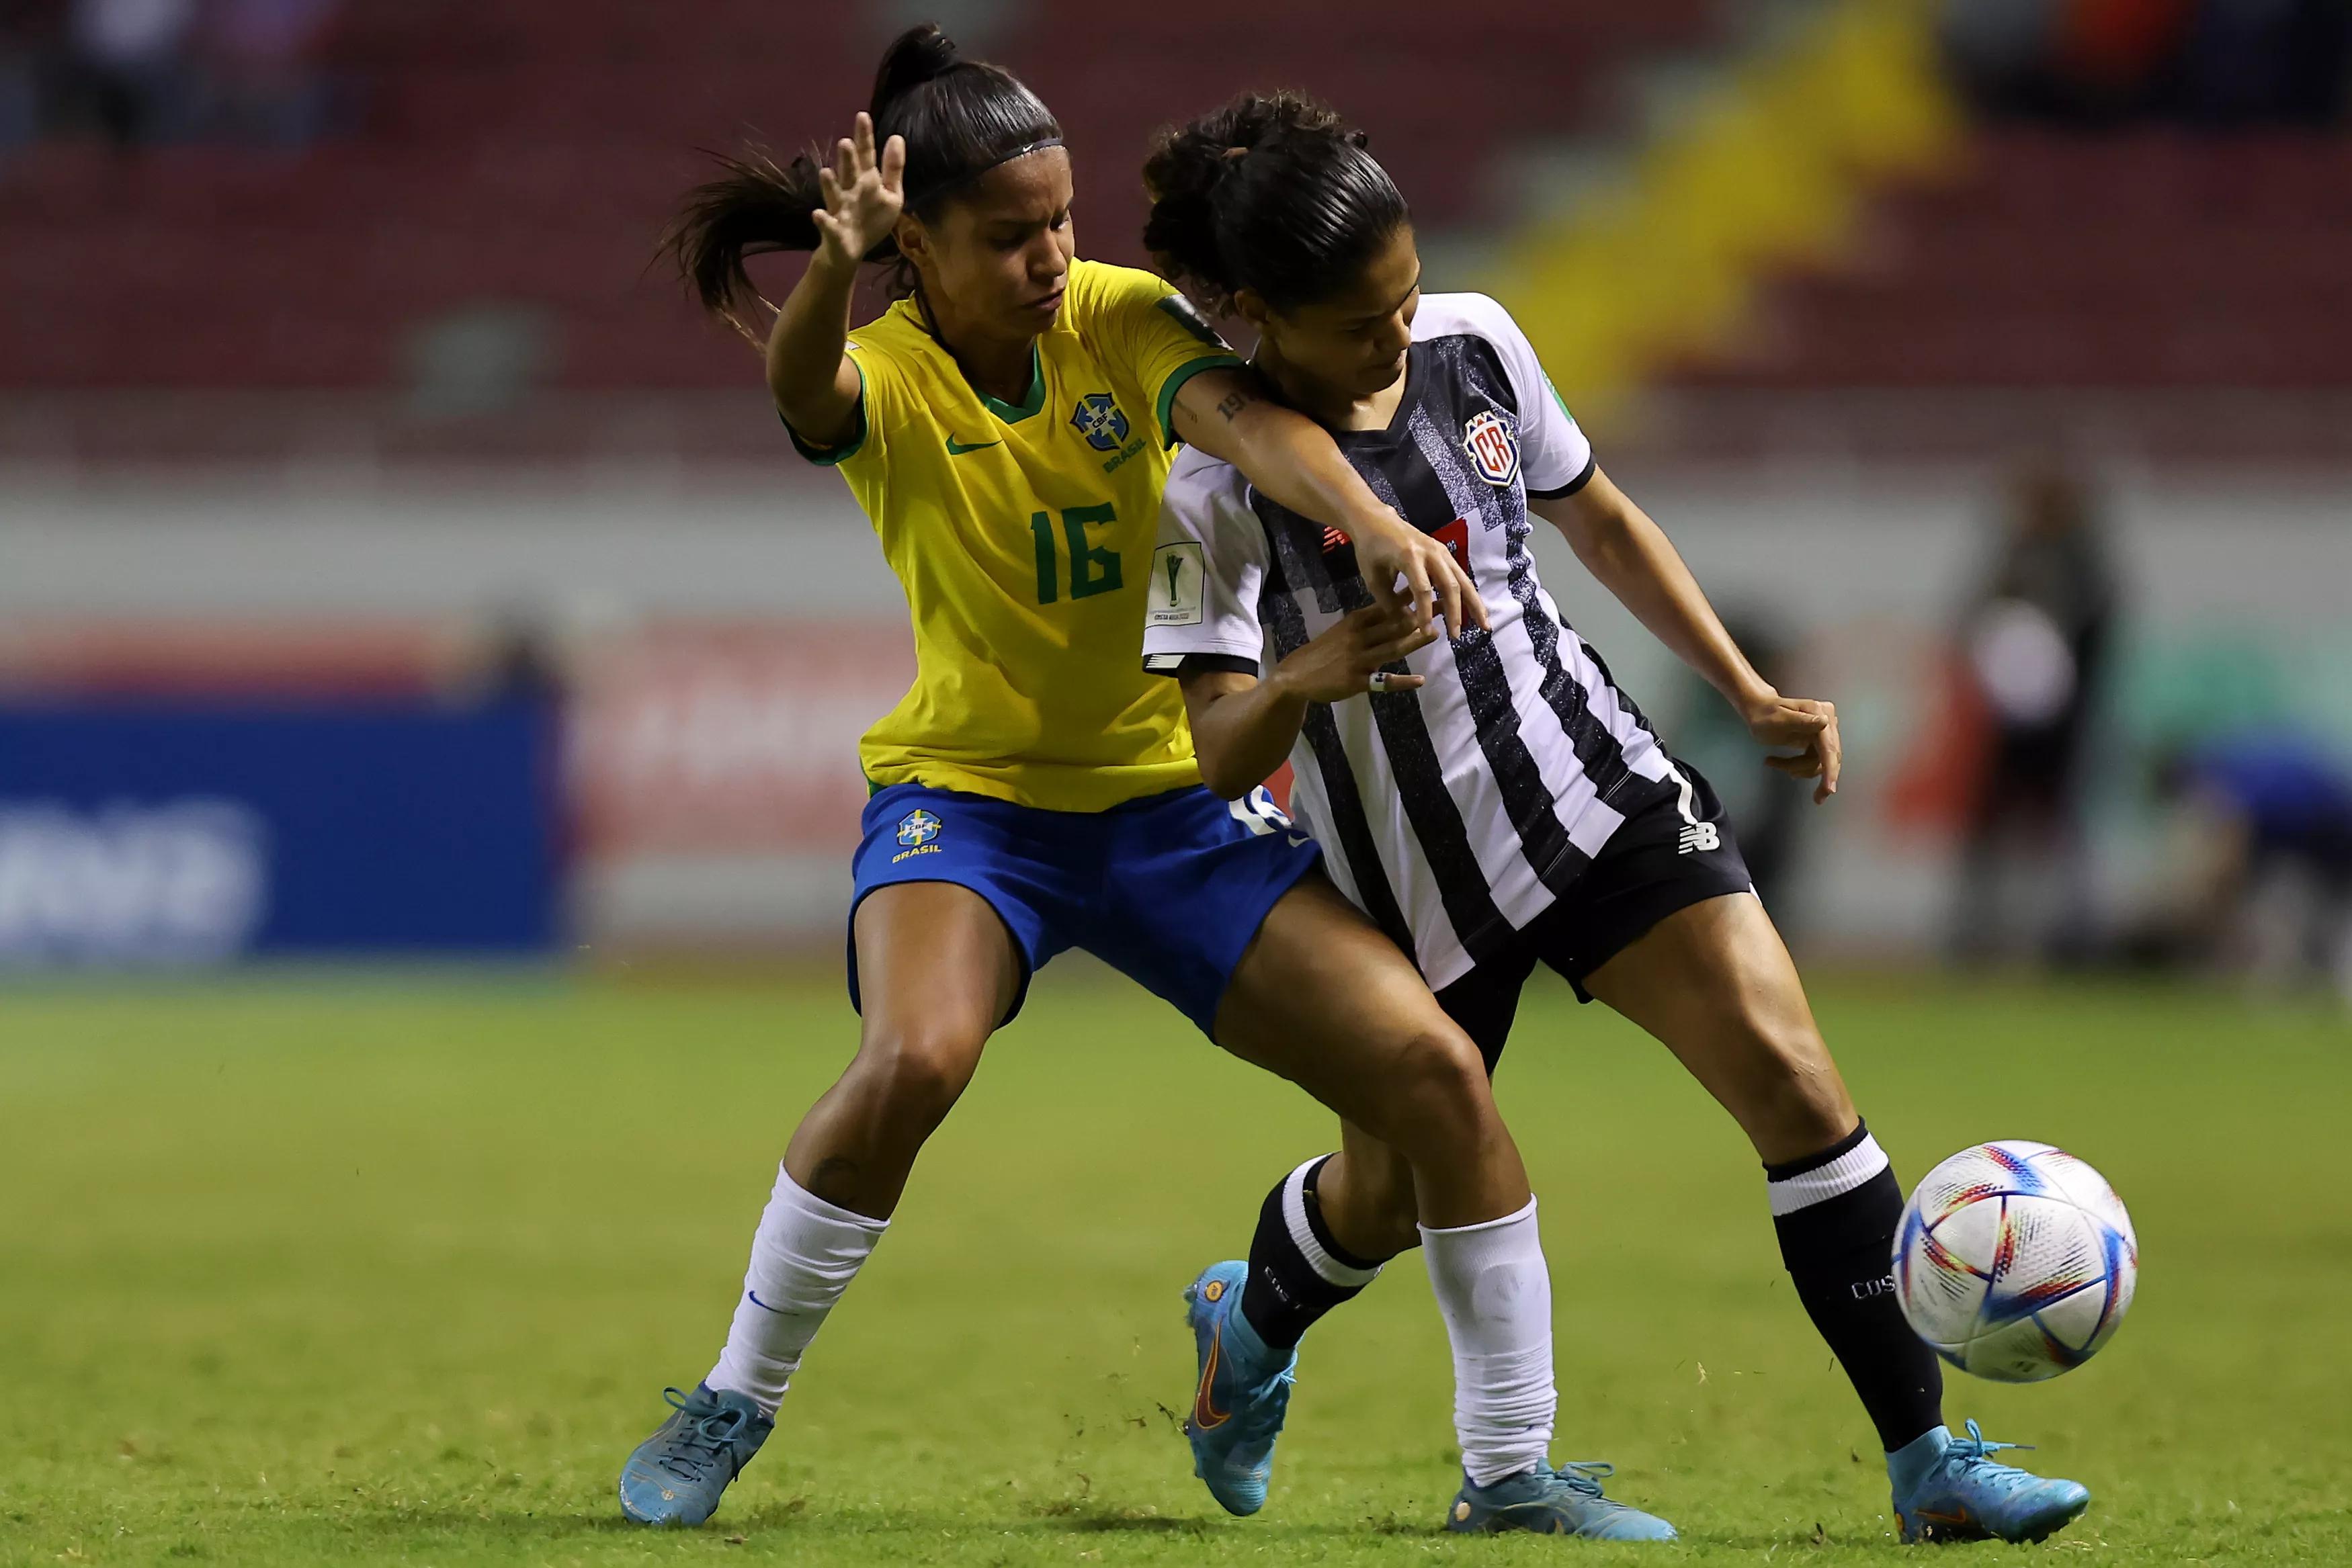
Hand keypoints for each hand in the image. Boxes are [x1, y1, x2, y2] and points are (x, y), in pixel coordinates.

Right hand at [812, 112, 905, 269]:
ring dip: (831, 185)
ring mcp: (840, 210)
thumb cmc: (871, 219)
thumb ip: (893, 168)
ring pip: (836, 195)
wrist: (849, 250)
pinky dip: (823, 221)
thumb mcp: (890, 195)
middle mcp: (850, 192)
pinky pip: (828, 226)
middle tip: (845, 143)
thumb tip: (897, 136)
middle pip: (849, 173)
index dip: (865, 138)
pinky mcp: (834, 231)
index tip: (862, 116)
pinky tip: (818, 214)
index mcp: (866, 182)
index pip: (866, 157)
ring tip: (826, 172)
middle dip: (847, 160)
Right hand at [1269, 605, 1437, 704]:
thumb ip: (1370, 620)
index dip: (1410, 599)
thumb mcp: (1345, 629)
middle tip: (1442, 606)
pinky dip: (1402, 681)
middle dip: (1420, 616)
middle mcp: (1359, 637)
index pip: (1387, 606)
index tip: (1432, 589)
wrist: (1297, 674)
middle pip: (1393, 625)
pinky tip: (1419, 680)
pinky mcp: (1357, 681)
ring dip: (1414, 641)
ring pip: (1391, 648)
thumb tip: (1398, 607)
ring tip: (1434, 634)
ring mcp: (1358, 659)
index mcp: (1357, 621)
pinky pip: (1383, 681)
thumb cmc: (1326, 650)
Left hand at [1354, 512, 1490, 634]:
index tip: (1426, 632)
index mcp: (1410, 556)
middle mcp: (1431, 552)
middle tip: (1456, 636)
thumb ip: (1389, 602)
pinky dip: (1468, 594)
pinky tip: (1475, 610)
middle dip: (1455, 612)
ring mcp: (1441, 551)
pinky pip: (1460, 576)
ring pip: (1462, 580)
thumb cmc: (1371, 549)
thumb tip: (1409, 624)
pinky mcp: (1444, 553)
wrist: (1376, 519)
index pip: (1422, 589)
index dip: (1425, 613)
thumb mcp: (1373, 577)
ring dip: (1474, 603)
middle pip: (1450, 585)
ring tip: (1484, 625)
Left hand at [1745, 690, 1841, 803]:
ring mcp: (1824, 732)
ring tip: (1774, 763)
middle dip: (1820, 777)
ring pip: (1821, 762)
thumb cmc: (1764, 714)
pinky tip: (1782, 765)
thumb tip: (1825, 723)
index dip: (1830, 769)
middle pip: (1830, 757)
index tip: (1830, 788)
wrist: (1759, 710)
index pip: (1828, 746)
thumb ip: (1800, 721)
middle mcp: (1827, 721)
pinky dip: (1799, 767)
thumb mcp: (1778, 719)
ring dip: (1799, 769)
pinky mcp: (1818, 741)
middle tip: (1817, 798)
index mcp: (1820, 712)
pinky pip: (1815, 761)